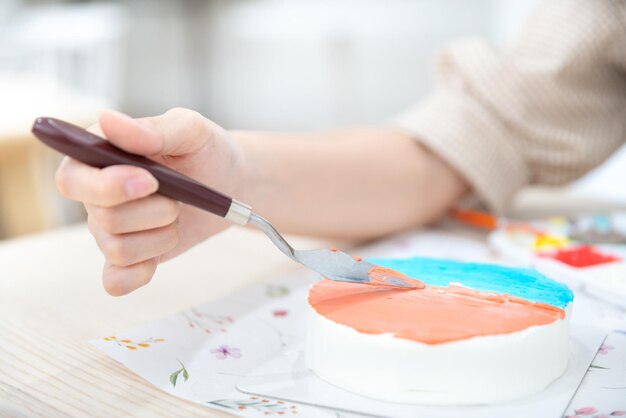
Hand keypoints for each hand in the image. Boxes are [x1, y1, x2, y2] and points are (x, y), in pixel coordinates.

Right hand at [55, 108, 245, 295]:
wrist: (230, 184)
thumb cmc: (205, 151)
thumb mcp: (189, 130)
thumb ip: (151, 129)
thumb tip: (107, 120)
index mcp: (100, 155)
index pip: (71, 178)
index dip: (105, 186)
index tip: (150, 180)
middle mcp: (96, 194)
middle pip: (101, 218)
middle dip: (152, 211)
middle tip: (179, 197)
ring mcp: (110, 229)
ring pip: (117, 249)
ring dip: (161, 235)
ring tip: (177, 215)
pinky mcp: (129, 257)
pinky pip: (117, 281)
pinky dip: (139, 274)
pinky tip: (159, 255)